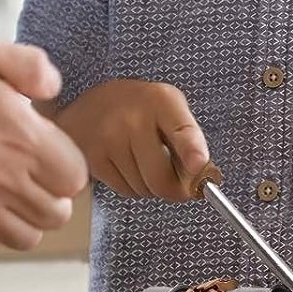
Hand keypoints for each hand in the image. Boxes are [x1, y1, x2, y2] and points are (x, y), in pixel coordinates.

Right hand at [0, 30, 86, 250]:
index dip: (65, 162)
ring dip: (23, 217)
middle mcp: (1, 183)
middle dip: (51, 194)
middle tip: (33, 171)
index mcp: (21, 140)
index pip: (72, 177)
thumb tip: (52, 89)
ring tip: (8, 190)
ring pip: (20, 237)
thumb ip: (29, 66)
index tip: (48, 147)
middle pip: (54, 215)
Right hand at [52, 79, 210, 200]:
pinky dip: (130, 186)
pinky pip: (124, 191)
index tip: (199, 165)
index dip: (192, 150)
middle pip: (162, 178)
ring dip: (149, 186)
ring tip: (141, 160)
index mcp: (161, 100)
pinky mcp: (93, 158)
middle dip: (174, 189)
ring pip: (144, 189)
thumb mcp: (169, 108)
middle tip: (176, 182)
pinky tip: (125, 165)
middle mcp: (133, 118)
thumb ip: (189, 140)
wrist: (90, 106)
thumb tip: (203, 179)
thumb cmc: (138, 109)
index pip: (181, 130)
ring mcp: (109, 138)